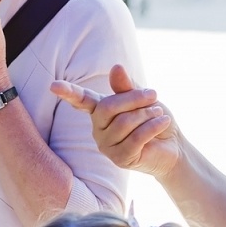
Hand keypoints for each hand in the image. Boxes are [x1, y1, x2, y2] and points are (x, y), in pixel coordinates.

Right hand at [51, 64, 180, 179]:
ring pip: (124, 123)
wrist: (172, 145)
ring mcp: (107, 146)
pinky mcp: (120, 159)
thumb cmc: (154, 119)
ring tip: (158, 114)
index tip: (53, 86)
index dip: (68, 93)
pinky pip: (136, 137)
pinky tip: (163, 122)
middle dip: (134, 98)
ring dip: (147, 114)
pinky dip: (153, 126)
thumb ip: (127, 87)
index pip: (81, 100)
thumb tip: (115, 67)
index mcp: (100, 111)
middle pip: (108, 107)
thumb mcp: (143, 98)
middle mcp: (99, 129)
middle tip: (154, 95)